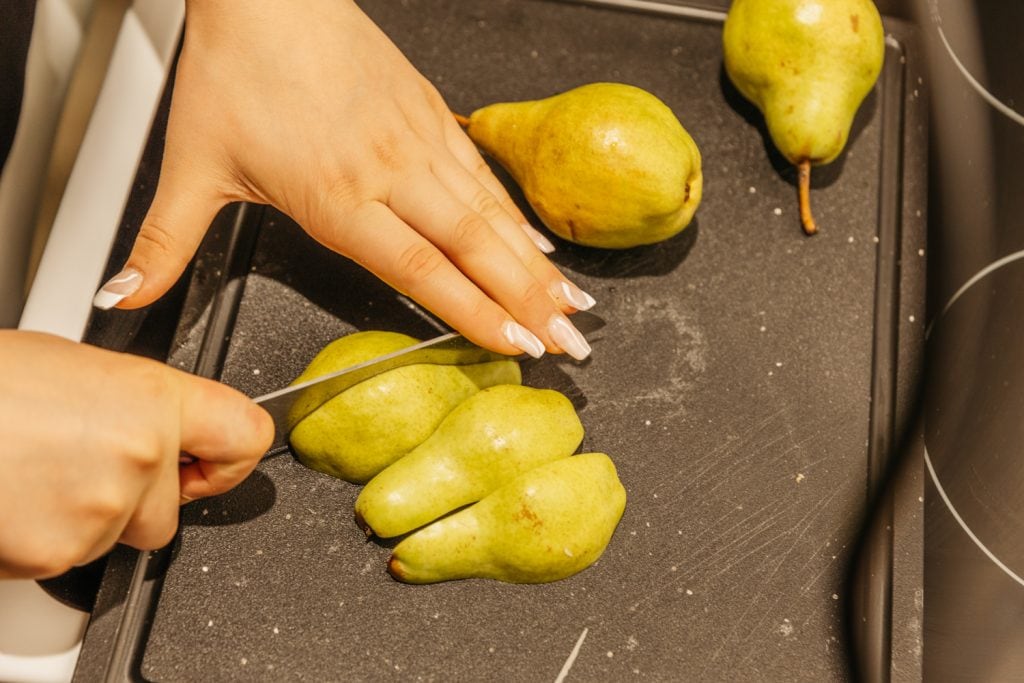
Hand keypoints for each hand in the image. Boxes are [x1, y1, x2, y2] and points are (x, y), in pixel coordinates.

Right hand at [0, 331, 272, 579]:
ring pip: (114, 536)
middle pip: (168, 511)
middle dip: (133, 499)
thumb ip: (140, 404)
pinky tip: (14, 495)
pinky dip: (42, 538)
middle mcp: (139, 457)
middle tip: (78, 462)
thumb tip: (166, 427)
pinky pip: (66, 558)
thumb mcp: (80, 368)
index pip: (245, 436)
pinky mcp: (55, 555)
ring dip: (82, 516)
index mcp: (153, 401)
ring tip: (32, 469)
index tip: (212, 462)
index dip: (229, 458)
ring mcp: (98, 512)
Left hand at [93, 0, 593, 359]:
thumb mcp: (192, 165)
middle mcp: (389, 171)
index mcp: (335, 195)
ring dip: (537, 264)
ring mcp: (417, 141)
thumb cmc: (236, 71)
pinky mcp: (428, 115)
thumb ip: (163, 242)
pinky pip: (483, 175)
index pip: (419, 267)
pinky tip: (539, 243)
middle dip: (529, 302)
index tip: (516, 344)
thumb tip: (123, 295)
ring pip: (491, 214)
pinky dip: (517, 215)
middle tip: (571, 343)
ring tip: (575, 302)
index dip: (473, 311)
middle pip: (474, 247)